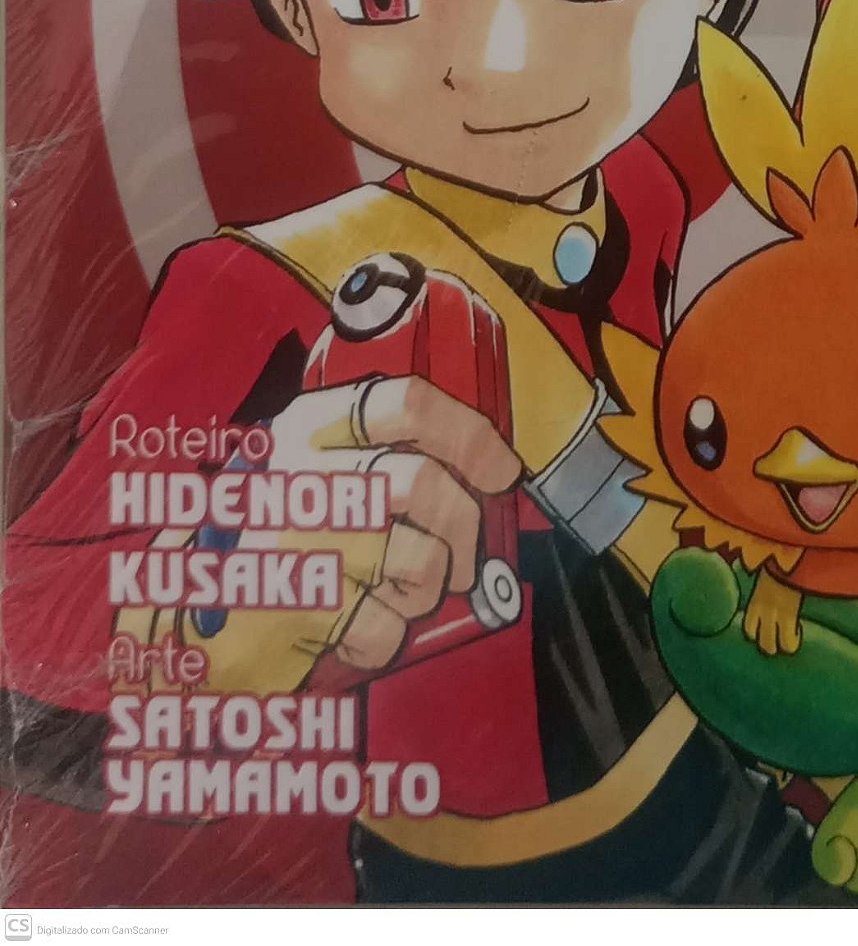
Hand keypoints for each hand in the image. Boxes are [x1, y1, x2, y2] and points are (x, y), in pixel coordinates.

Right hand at [266, 375, 519, 677]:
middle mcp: (304, 476)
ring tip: (397, 596)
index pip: (408, 403)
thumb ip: (371, 453)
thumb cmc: (259, 538)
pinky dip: (385, 638)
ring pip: (420, 562)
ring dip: (425, 589)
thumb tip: (482, 470)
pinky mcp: (299, 612)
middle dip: (463, 527)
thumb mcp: (300, 469)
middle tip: (465, 560)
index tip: (503, 471)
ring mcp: (301, 544)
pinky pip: (387, 628)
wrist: (170, 618)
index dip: (470, 435)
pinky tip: (355, 630)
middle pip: (424, 484)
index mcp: (306, 428)